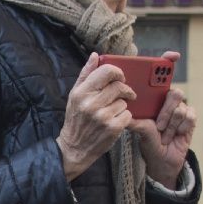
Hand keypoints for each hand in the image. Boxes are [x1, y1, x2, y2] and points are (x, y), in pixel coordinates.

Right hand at [57, 54, 135, 181]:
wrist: (74, 148)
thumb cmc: (76, 119)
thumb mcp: (75, 95)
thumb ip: (86, 74)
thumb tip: (95, 55)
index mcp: (82, 92)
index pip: (107, 71)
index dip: (118, 72)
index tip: (121, 77)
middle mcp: (91, 103)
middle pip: (119, 86)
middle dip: (124, 89)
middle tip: (124, 94)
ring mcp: (103, 116)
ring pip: (124, 101)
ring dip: (122, 105)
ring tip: (112, 111)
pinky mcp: (113, 128)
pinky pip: (128, 114)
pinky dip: (124, 117)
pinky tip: (115, 121)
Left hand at [129, 52, 194, 186]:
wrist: (160, 159)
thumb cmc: (147, 140)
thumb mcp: (137, 128)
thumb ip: (132, 118)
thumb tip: (122, 109)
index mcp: (153, 96)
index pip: (162, 75)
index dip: (168, 62)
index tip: (173, 55)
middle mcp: (167, 99)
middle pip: (173, 90)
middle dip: (166, 109)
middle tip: (159, 124)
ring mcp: (180, 108)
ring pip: (180, 106)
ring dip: (170, 124)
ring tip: (163, 134)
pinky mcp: (190, 119)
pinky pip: (189, 116)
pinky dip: (179, 128)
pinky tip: (173, 136)